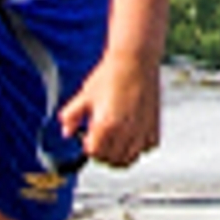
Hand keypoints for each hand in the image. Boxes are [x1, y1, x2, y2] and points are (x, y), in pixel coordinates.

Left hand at [60, 47, 162, 172]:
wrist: (134, 60)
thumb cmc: (112, 74)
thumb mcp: (85, 95)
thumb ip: (71, 116)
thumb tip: (66, 130)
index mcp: (106, 126)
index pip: (94, 153)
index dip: (88, 147)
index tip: (87, 139)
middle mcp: (125, 131)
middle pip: (112, 159)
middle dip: (102, 154)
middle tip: (99, 143)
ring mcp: (141, 130)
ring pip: (130, 158)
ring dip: (120, 155)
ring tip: (114, 143)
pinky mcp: (153, 125)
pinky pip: (147, 147)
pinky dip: (139, 147)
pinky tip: (132, 136)